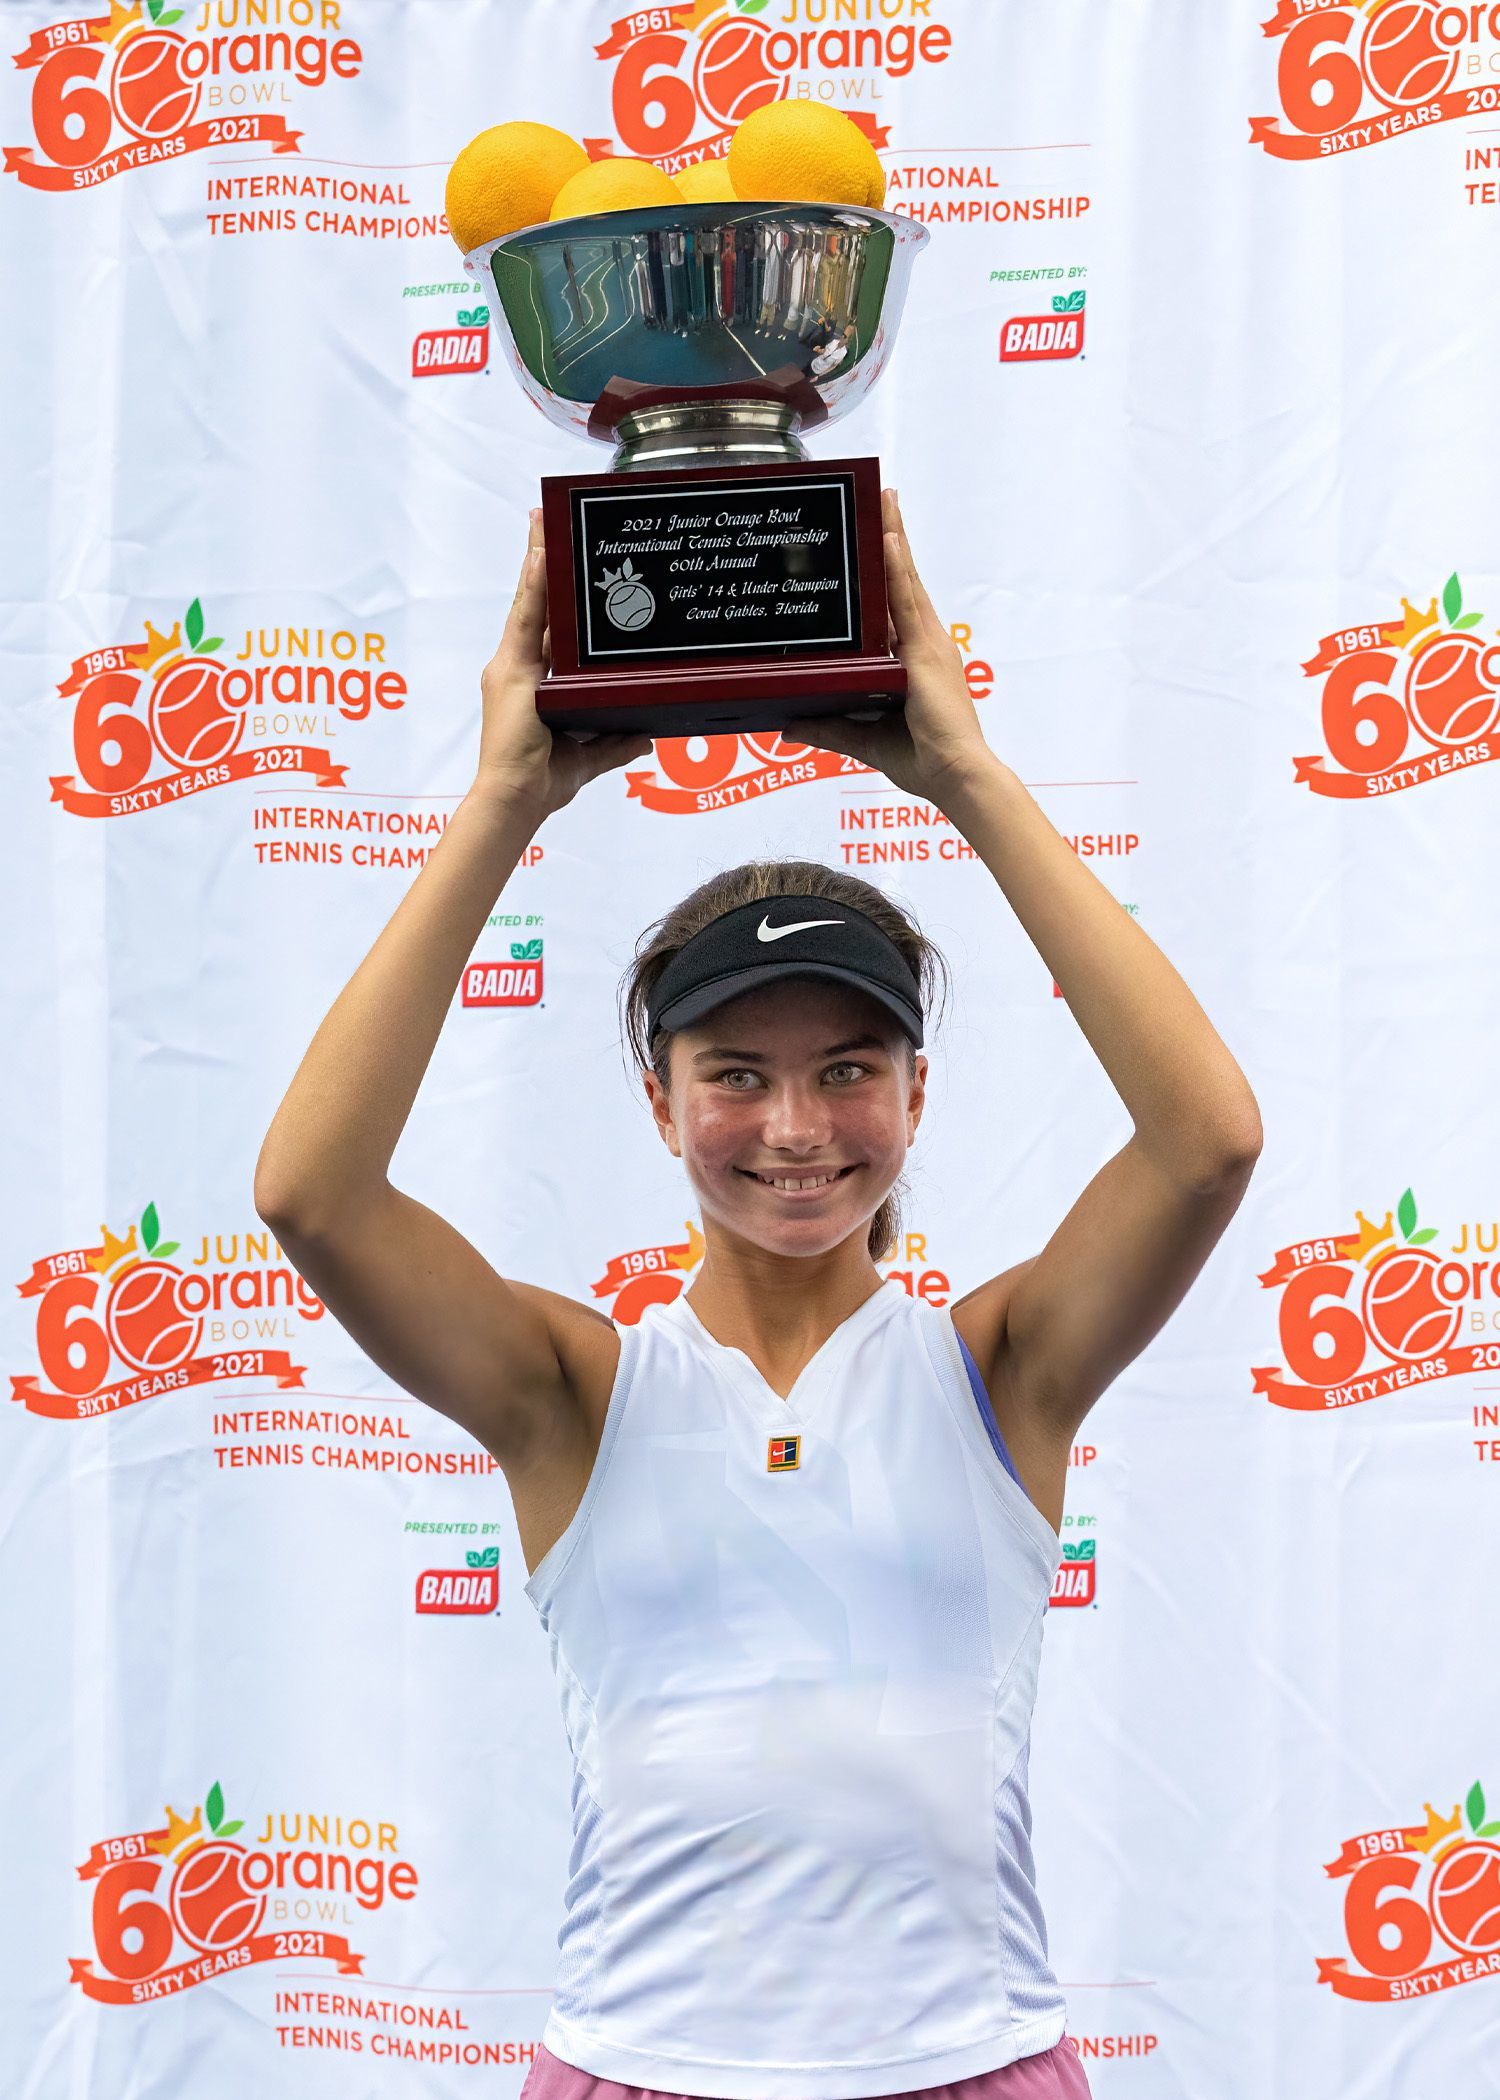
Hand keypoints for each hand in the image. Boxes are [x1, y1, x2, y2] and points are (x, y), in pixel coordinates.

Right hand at [475, 508, 653, 818]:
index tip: (553, 557)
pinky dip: (534, 590)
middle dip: (539, 562)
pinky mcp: (510, 673)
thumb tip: (645, 735)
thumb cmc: (542, 782)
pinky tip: (541, 558)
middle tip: (546, 521)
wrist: (518, 798)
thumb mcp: (589, 755)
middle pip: (533, 606)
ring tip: (542, 522)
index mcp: (532, 684)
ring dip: (536, 561)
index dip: (548, 593)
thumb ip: (615, 742)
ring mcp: (511, 668)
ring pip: (528, 605)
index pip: (544, 628)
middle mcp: (518, 669)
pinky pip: (526, 623)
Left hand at [781, 488, 994, 804]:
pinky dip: (896, 568)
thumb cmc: (923, 761)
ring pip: (906, 578)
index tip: (875, 539)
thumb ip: (826, 727)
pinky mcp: (925, 652)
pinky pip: (906, 601)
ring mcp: (928, 644)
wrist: (955, 776)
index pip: (897, 605)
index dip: (888, 570)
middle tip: (881, 497)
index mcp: (915, 660)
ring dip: (894, 536)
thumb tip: (789, 724)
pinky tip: (887, 538)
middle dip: (892, 536)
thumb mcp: (862, 739)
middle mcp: (925, 644)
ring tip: (883, 498)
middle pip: (904, 579)